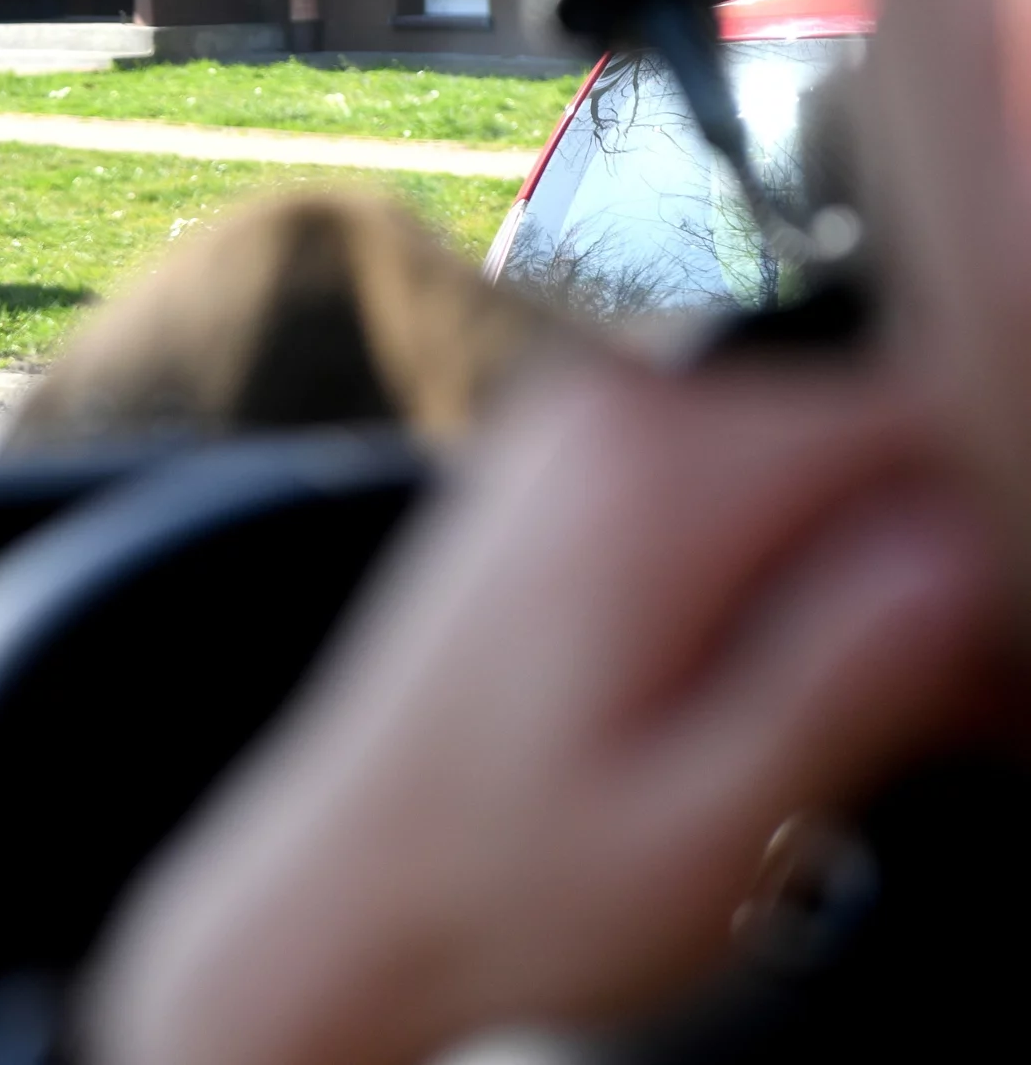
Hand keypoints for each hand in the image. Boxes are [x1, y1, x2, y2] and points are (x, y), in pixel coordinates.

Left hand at [81, 358, 996, 1064]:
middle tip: (952, 726)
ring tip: (851, 733)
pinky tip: (782, 696)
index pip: (922, 417)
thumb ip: (846, 675)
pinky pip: (740, 491)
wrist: (342, 890)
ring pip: (817, 467)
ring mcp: (580, 437)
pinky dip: (792, 580)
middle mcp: (608, 418)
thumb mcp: (707, 824)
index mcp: (651, 478)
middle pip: (872, 435)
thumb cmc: (503, 884)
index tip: (993, 676)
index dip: (994, 541)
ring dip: (870, 584)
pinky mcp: (571, 476)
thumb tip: (965, 548)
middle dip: (937, 567)